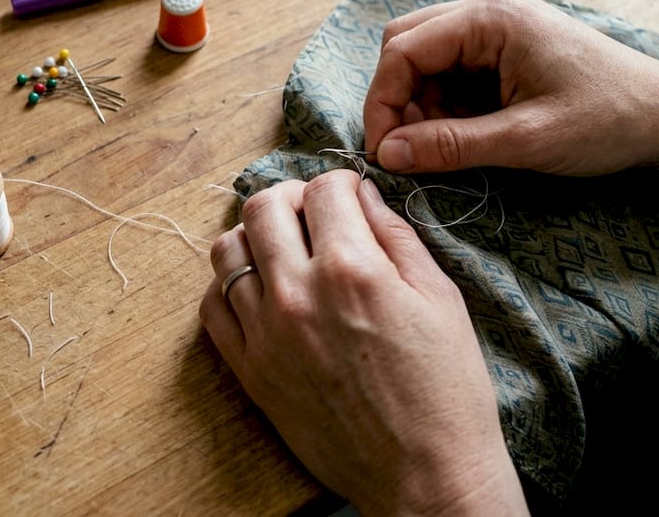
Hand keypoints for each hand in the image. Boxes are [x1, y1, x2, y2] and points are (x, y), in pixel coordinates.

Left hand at [200, 170, 527, 515]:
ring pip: (227, 250)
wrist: (424, 475)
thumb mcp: (440, 298)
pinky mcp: (250, 372)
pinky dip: (229, 284)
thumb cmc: (445, 390)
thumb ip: (397, 236)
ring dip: (255, 236)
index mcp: (352, 269)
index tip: (351, 196)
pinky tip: (260, 289)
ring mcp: (265, 335)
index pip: (324, 189)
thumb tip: (364, 196)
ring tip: (284, 249)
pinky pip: (213, 306)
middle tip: (315, 214)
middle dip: (292, 197)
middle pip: (264, 207)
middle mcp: (298, 294)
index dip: (342, 183)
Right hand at [363, 0, 658, 175]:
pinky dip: (445, 106)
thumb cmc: (608, 120)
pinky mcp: (506, 50)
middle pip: (406, 46)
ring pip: (426, 61)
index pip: (402, 50)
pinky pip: (452, 72)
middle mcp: (488, 11)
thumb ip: (451, 146)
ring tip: (444, 149)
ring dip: (421, 107)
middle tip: (406, 152)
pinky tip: (466, 137)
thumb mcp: (525, 141)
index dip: (382, 103)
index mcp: (492, 18)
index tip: (383, 154)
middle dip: (397, 101)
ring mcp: (498, 28)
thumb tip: (387, 155)